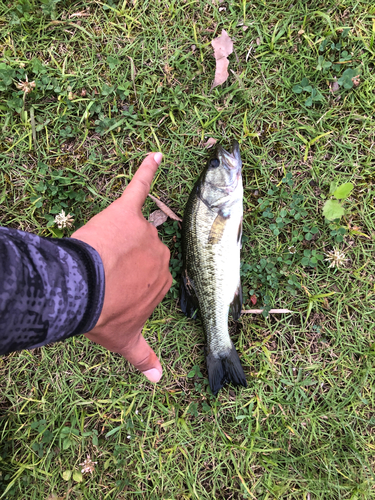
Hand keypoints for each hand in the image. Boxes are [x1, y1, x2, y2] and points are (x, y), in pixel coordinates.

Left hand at [72, 152, 171, 381]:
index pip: (151, 275)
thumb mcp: (124, 341)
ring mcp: (145, 232)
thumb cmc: (104, 315)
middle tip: (104, 273)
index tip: (116, 288)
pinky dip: (145, 171)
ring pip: (136, 230)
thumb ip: (143, 358)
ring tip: (98, 253)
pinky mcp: (126, 212)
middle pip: (146, 252)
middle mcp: (160, 255)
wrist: (83, 292)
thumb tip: (157, 379)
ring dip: (119, 239)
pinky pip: (138, 188)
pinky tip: (153, 155)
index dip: (131, 282)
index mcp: (162, 281)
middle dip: (127, 262)